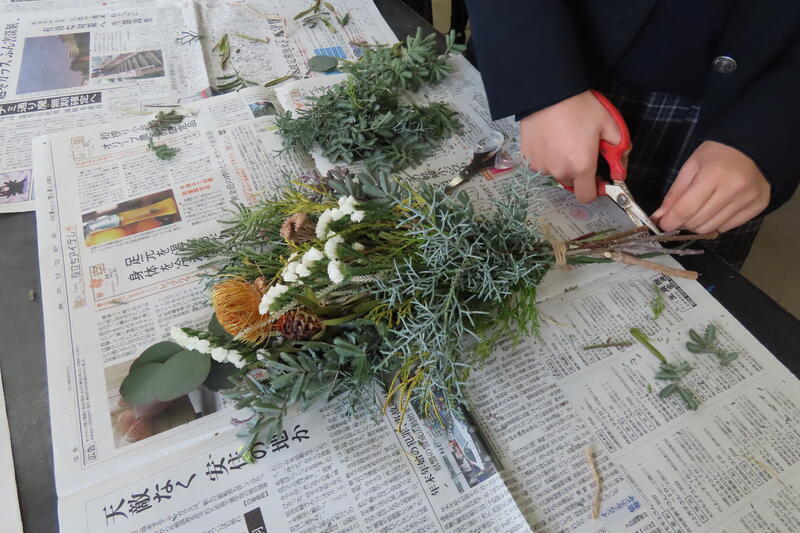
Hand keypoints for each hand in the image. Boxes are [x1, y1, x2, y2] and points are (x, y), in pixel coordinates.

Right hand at [519, 90, 621, 202]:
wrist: (548, 92)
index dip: (595, 189)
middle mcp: (559, 170)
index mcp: (581, 166)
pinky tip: (550, 137)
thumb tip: (620, 171)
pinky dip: (547, 155)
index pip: (587, 196)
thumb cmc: (580, 107)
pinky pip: (541, 162)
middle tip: (580, 148)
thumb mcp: (609, 125)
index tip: (598, 177)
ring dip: (561, 162)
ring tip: (563, 139)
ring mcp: (541, 164)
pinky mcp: (528, 156)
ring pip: (555, 171)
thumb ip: (620, 151)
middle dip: (578, 171)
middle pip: (571, 182)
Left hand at [652, 141, 769, 232]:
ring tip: (697, 212)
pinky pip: (728, 227)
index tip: (662, 224)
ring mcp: (748, 199)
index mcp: (713, 175)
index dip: (671, 221)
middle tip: (680, 214)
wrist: (753, 146)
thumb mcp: (691, 166)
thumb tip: (659, 216)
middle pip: (699, 222)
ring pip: (712, 228)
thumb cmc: (717, 153)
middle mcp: (734, 189)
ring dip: (698, 225)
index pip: (686, 209)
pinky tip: (715, 210)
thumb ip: (675, 193)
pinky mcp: (758, 206)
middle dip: (683, 223)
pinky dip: (716, 223)